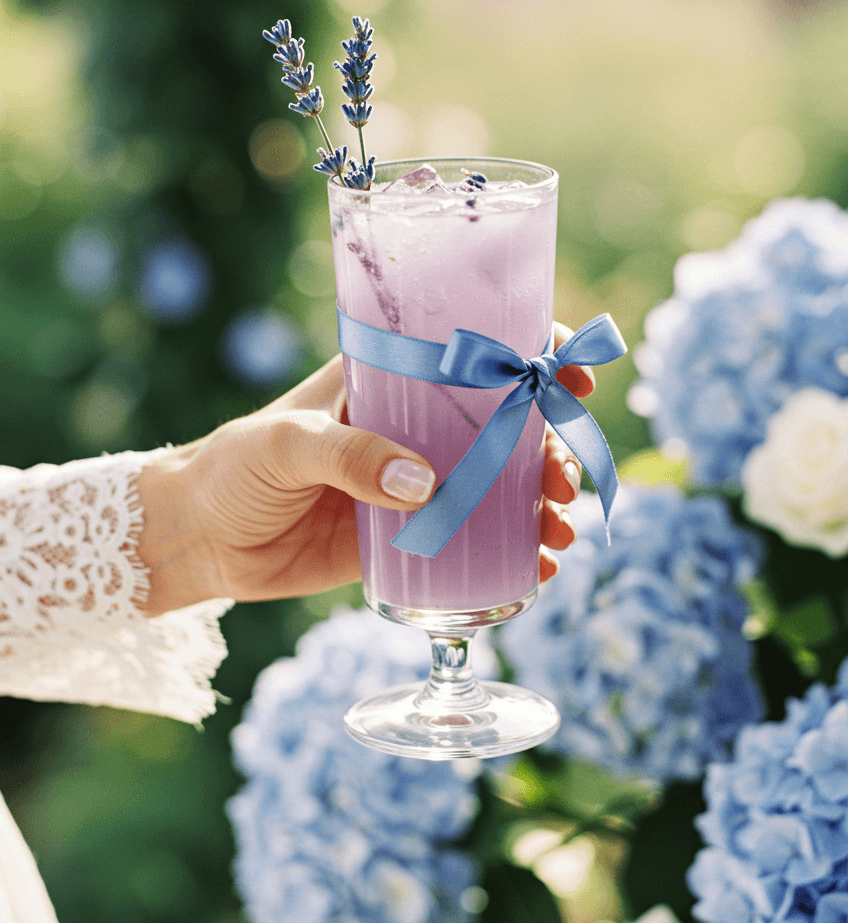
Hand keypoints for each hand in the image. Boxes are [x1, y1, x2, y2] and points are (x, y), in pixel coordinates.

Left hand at [137, 323, 594, 615]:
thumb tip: (424, 482)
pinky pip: (474, 541)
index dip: (530, 354)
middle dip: (548, 447)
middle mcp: (415, 424)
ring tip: (559, 533)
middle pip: (505, 424)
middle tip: (560, 480)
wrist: (201, 540)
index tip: (571, 373)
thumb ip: (350, 456)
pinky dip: (513, 553)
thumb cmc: (235, 467)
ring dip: (542, 504)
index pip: (471, 351)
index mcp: (390, 378)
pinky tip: (536, 571)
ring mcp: (417, 481)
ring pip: (500, 484)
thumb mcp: (287, 445)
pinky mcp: (410, 536)